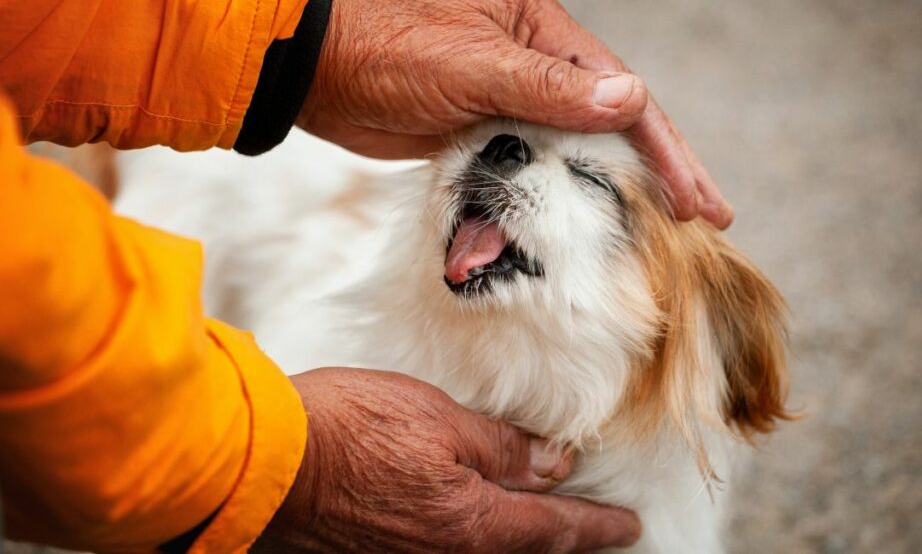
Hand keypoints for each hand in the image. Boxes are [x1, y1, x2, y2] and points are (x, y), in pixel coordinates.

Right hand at [253, 368, 640, 552]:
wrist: (258, 464)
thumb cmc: (345, 428)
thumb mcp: (434, 418)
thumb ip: (498, 446)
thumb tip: (551, 463)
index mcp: (469, 521)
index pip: (550, 526)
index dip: (594, 525)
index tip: (626, 526)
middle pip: (521, 550)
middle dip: (563, 539)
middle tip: (596, 528)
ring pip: (483, 552)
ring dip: (519, 537)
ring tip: (544, 522)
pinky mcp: (376, 553)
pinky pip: (444, 548)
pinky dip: (474, 536)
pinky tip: (473, 520)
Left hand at [298, 0, 732, 228]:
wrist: (320, 73)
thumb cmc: (391, 54)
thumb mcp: (475, 68)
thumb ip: (551, 89)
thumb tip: (633, 98)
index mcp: (545, 34)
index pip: (623, 98)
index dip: (666, 152)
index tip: (698, 201)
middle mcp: (538, 65)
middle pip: (614, 125)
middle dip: (662, 172)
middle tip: (709, 217)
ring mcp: (513, 102)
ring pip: (578, 152)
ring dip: (616, 190)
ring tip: (663, 227)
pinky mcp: (486, 135)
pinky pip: (535, 170)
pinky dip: (561, 199)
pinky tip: (588, 223)